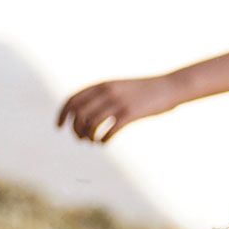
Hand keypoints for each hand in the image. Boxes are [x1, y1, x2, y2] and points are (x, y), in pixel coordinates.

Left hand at [57, 76, 179, 141]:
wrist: (169, 86)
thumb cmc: (142, 90)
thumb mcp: (117, 86)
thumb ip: (100, 95)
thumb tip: (81, 112)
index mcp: (101, 85)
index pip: (72, 100)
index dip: (61, 115)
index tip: (59, 127)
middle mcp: (107, 92)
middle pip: (79, 115)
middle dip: (75, 129)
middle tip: (80, 138)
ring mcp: (119, 103)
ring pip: (91, 124)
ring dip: (88, 136)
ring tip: (92, 141)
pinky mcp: (131, 114)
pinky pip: (109, 131)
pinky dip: (103, 140)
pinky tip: (104, 142)